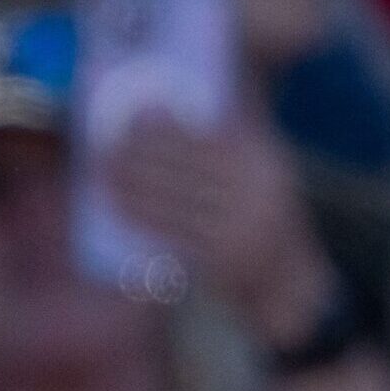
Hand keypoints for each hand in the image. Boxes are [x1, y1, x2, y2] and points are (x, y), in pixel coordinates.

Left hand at [104, 110, 334, 347]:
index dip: (172, 126)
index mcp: (266, 162)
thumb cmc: (260, 216)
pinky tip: (118, 202)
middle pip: (187, 164)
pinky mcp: (221, 253)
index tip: (138, 114)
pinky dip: (141, 213)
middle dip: (144, 151)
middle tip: (107, 141)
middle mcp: (256, 189)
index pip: (210, 138)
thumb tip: (175, 122)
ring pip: (173, 196)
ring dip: (134, 180)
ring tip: (103, 168)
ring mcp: (240, 223)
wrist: (287, 276)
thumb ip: (233, 148)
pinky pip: (171, 228)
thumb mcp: (261, 174)